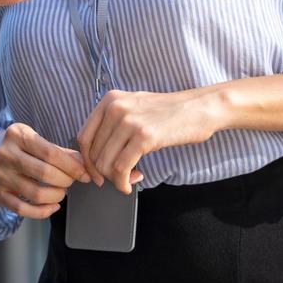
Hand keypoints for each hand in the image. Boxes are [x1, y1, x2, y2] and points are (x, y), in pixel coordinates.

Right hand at [0, 123, 90, 218]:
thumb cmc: (18, 147)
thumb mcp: (34, 140)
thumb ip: (59, 151)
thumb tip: (83, 165)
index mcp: (17, 134)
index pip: (50, 153)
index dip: (72, 166)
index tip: (84, 173)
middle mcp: (5, 154)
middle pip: (44, 173)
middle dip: (65, 181)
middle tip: (71, 181)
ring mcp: (0, 175)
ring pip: (35, 194)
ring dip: (56, 196)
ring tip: (61, 192)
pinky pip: (23, 210)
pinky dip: (43, 212)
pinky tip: (53, 206)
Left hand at [77, 89, 222, 193]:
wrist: (198, 108)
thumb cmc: (167, 113)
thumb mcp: (133, 107)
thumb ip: (112, 124)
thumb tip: (95, 154)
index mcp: (109, 100)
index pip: (84, 137)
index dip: (87, 161)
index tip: (97, 174)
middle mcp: (115, 107)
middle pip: (94, 153)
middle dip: (104, 173)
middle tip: (120, 178)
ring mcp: (129, 121)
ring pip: (105, 163)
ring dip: (116, 179)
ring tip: (131, 178)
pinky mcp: (144, 136)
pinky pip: (121, 168)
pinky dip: (124, 182)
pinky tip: (134, 181)